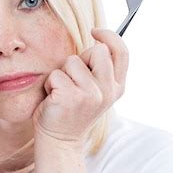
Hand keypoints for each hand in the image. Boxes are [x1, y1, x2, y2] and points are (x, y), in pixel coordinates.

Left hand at [32, 28, 128, 149]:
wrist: (60, 140)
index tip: (95, 31)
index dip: (110, 36)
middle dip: (80, 59)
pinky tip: (54, 99)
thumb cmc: (72, 111)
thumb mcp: (95, 91)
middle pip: (97, 50)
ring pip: (72, 61)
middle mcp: (108, 91)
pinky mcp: (71, 97)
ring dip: (62, 74)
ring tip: (62, 92)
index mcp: (116, 87)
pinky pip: (56, 74)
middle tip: (72, 80)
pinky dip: (50, 84)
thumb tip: (98, 40)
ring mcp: (91, 95)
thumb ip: (100, 70)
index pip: (121, 52)